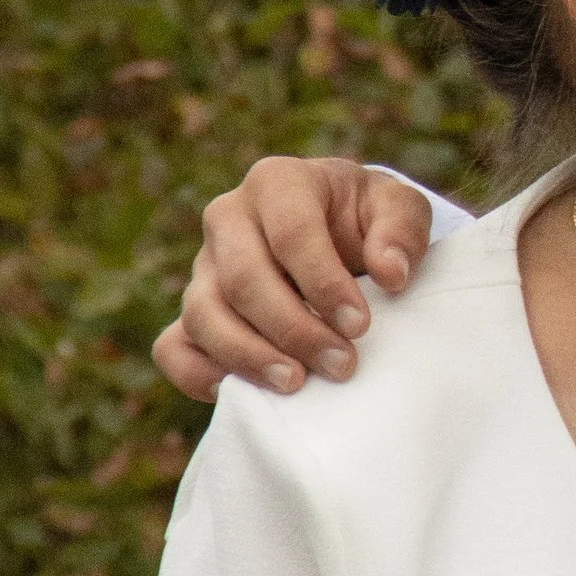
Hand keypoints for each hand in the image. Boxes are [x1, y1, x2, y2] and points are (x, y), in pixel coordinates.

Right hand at [153, 160, 430, 402]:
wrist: (341, 237)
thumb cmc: (369, 220)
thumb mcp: (398, 207)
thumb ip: (403, 231)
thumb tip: (391, 274)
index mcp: (278, 182)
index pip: (290, 231)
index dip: (323, 282)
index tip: (360, 325)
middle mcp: (228, 219)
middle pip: (243, 278)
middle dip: (293, 328)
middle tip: (341, 365)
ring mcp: (204, 268)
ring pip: (203, 314)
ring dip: (248, 356)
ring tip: (295, 384)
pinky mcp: (192, 313)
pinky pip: (172, 347)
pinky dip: (197, 374)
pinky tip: (237, 393)